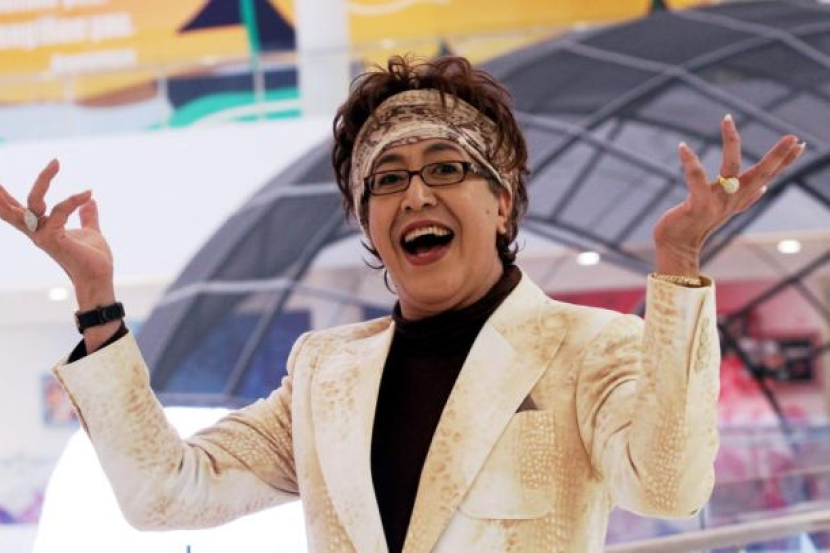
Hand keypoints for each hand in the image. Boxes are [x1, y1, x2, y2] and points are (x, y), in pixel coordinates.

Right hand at [0, 159, 114, 309]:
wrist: (100, 277)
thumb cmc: (93, 259)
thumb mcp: (91, 231)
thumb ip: (87, 216)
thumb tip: (91, 200)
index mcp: (42, 229)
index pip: (18, 209)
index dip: (5, 197)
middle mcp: (37, 232)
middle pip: (14, 206)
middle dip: (2, 192)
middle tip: (1, 179)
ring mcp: (42, 236)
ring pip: (33, 202)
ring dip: (44, 181)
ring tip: (55, 164)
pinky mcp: (52, 239)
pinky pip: (59, 211)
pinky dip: (73, 200)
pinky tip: (87, 194)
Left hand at [653, 114, 804, 275]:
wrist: (677, 247)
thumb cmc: (696, 225)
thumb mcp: (724, 210)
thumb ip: (745, 199)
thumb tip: (765, 187)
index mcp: (738, 198)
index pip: (766, 177)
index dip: (784, 162)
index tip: (801, 144)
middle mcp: (731, 200)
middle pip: (759, 175)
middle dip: (777, 157)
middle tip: (793, 137)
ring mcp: (716, 202)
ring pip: (731, 170)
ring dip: (731, 143)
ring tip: (728, 120)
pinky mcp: (697, 205)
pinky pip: (696, 179)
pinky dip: (690, 162)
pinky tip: (683, 146)